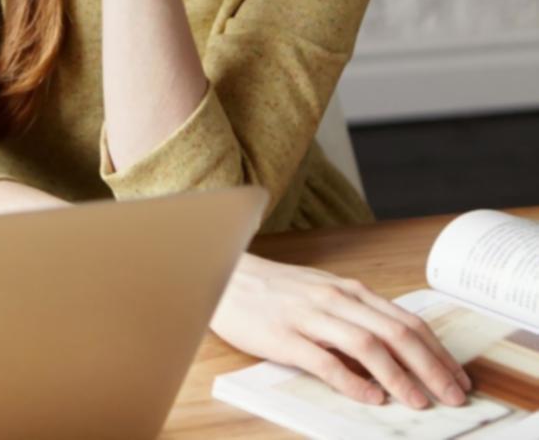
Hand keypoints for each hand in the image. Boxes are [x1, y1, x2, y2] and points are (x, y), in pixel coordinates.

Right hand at [211, 254, 472, 407]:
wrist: (221, 276)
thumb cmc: (272, 290)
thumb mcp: (320, 292)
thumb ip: (355, 314)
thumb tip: (394, 347)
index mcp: (347, 290)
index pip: (405, 321)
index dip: (437, 351)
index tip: (457, 377)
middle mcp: (334, 299)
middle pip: (396, 333)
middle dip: (431, 368)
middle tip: (452, 396)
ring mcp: (309, 316)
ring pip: (368, 346)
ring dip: (400, 377)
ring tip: (419, 401)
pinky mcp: (284, 337)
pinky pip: (325, 361)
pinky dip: (353, 382)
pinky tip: (370, 398)